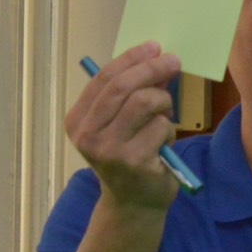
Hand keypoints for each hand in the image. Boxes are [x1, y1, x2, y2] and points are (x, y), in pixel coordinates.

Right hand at [65, 42, 182, 210]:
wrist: (133, 203)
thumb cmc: (128, 156)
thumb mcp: (121, 123)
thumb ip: (131, 93)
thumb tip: (155, 58)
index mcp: (78, 120)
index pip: (104, 78)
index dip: (131, 58)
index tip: (154, 47)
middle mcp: (88, 135)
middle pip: (123, 86)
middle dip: (152, 69)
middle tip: (173, 61)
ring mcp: (110, 150)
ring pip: (145, 103)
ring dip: (163, 103)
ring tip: (165, 116)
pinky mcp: (134, 162)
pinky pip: (161, 127)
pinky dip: (169, 130)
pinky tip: (163, 145)